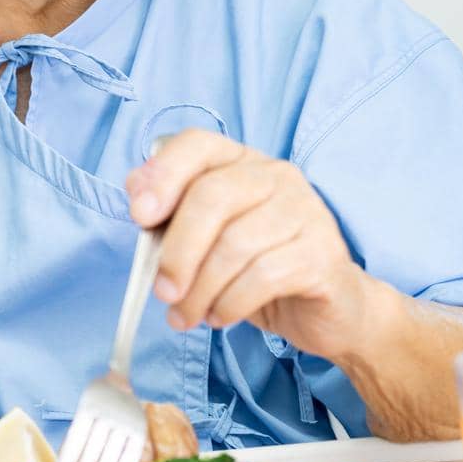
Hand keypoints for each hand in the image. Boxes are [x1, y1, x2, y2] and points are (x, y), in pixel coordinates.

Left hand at [125, 129, 375, 360]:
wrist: (325, 310)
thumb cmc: (252, 268)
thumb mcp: (204, 241)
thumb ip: (171, 215)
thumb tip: (137, 195)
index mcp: (240, 162)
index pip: (197, 144)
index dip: (162, 175)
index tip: (139, 217)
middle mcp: (276, 175)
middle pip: (211, 197)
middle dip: (177, 251)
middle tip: (162, 291)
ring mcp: (305, 211)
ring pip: (235, 244)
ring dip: (200, 289)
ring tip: (186, 315)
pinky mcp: (323, 253)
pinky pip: (263, 276)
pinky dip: (230, 302)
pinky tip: (220, 316)